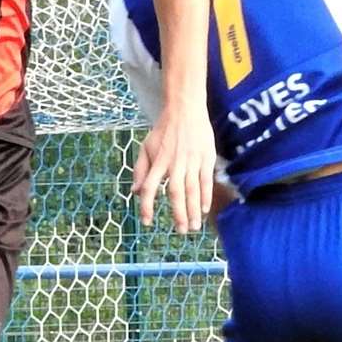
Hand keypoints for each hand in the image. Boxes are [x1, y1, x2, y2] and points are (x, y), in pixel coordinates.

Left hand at [132, 103, 214, 232]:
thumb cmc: (164, 130)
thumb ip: (140, 170)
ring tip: (194, 226)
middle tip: (181, 231)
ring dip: (193, 210)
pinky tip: (205, 209)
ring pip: (193, 190)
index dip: (147, 206)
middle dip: (178, 214)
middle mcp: (174, 163)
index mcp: (158, 162)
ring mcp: (192, 161)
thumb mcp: (146, 147)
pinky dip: (206, 196)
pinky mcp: (206, 157)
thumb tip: (135, 192)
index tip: (147, 222)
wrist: (185, 110)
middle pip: (176, 193)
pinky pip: (206, 180)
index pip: (150, 188)